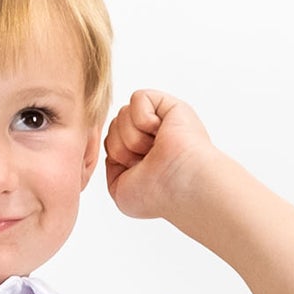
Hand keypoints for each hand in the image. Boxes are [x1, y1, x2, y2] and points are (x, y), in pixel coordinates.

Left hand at [102, 90, 217, 220]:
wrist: (182, 185)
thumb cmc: (157, 194)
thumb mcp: (120, 190)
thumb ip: (111, 166)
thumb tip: (113, 141)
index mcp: (141, 156)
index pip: (111, 141)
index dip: (116, 156)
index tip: (136, 172)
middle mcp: (151, 137)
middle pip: (113, 127)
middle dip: (122, 147)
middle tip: (147, 161)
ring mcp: (160, 120)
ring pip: (122, 114)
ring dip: (133, 137)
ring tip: (155, 149)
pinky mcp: (168, 104)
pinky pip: (137, 98)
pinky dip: (143, 118)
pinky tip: (160, 132)